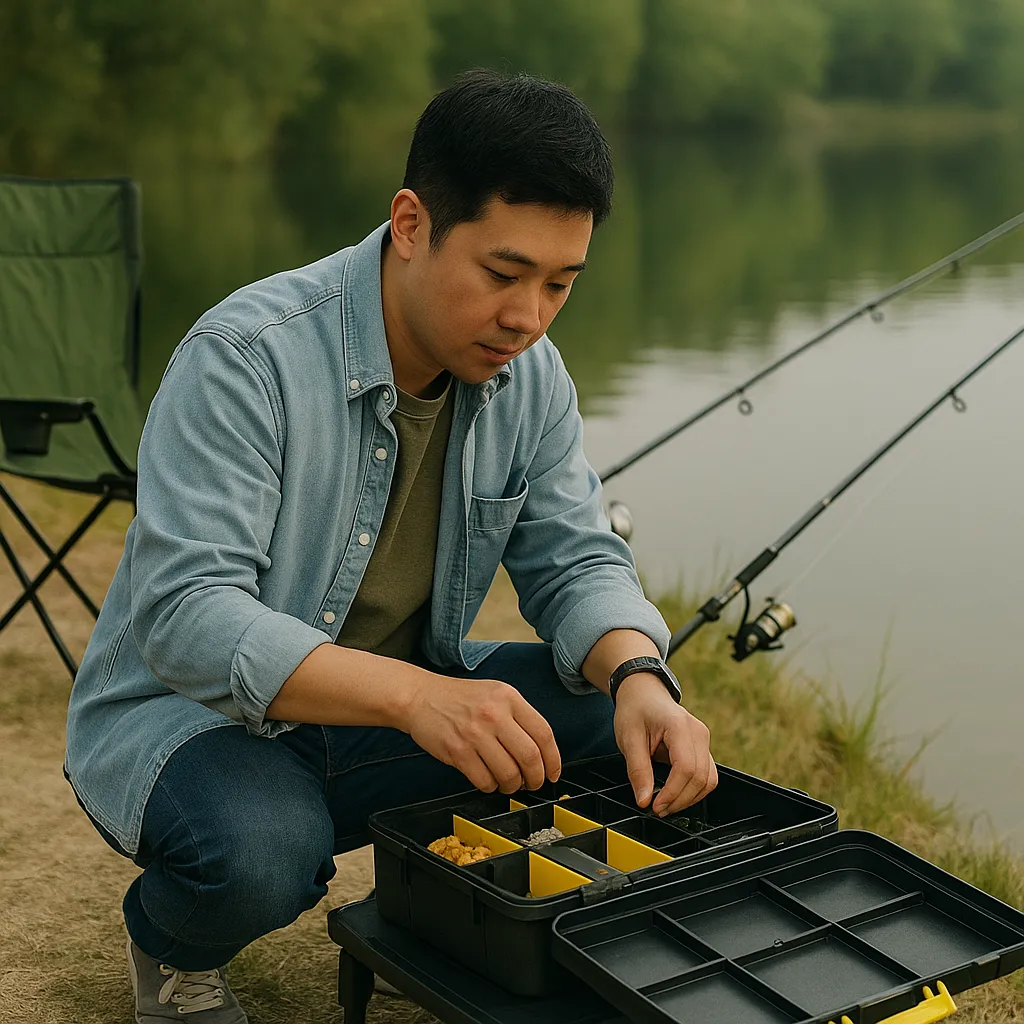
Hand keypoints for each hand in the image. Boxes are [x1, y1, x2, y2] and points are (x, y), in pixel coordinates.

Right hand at [405, 674, 561, 793]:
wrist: (420, 697)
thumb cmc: (459, 698)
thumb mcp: (495, 694)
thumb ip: (518, 716)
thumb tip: (540, 751)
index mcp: (509, 698)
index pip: (543, 733)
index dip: (553, 759)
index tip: (553, 773)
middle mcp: (494, 714)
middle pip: (530, 757)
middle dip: (536, 778)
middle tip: (533, 783)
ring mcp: (475, 733)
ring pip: (509, 773)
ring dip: (513, 786)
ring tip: (509, 783)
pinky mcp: (457, 751)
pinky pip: (484, 781)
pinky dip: (491, 787)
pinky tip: (488, 780)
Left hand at [613, 673, 717, 816]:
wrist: (643, 692)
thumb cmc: (635, 709)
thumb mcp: (628, 739)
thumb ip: (638, 770)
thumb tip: (644, 799)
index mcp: (679, 726)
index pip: (686, 768)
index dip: (673, 793)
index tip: (655, 805)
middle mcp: (698, 732)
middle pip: (701, 778)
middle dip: (680, 800)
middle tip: (657, 809)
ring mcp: (704, 739)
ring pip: (709, 780)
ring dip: (689, 798)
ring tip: (665, 804)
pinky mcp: (703, 747)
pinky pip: (707, 775)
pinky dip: (693, 789)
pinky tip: (675, 794)